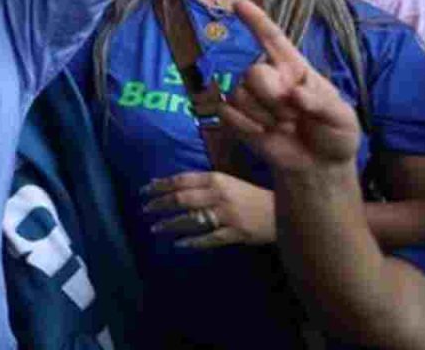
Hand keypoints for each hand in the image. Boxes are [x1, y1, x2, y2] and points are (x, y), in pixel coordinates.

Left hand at [143, 170, 275, 247]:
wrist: (280, 212)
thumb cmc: (248, 196)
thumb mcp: (226, 182)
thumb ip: (200, 183)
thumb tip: (168, 184)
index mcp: (216, 179)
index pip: (181, 180)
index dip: (160, 185)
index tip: (144, 191)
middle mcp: (219, 195)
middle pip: (182, 199)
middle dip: (160, 204)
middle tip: (144, 210)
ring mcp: (228, 215)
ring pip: (192, 219)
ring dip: (171, 224)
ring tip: (155, 228)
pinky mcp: (236, 233)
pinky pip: (209, 238)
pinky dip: (193, 241)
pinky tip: (178, 244)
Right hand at [219, 0, 361, 170]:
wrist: (318, 166)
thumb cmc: (334, 134)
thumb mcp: (341, 118)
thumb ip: (321, 103)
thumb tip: (295, 95)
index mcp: (294, 68)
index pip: (272, 38)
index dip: (255, 20)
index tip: (238, 3)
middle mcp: (269, 78)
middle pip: (252, 72)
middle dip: (271, 98)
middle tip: (292, 118)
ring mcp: (250, 97)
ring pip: (239, 94)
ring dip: (263, 116)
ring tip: (283, 128)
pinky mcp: (236, 118)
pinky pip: (226, 112)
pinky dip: (245, 125)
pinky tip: (263, 133)